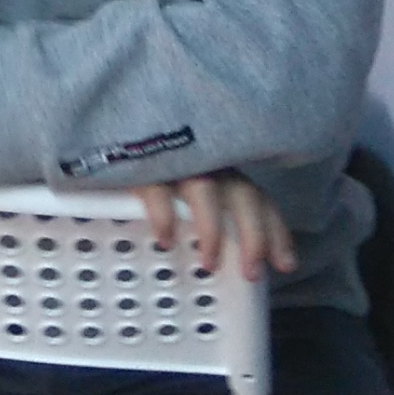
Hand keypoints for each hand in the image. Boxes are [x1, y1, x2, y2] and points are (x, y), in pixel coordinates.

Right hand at [133, 172, 299, 280]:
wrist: (107, 121)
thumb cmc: (146, 163)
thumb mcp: (183, 185)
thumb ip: (202, 209)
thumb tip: (223, 259)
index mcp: (219, 168)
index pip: (258, 197)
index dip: (275, 230)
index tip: (286, 265)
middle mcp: (204, 160)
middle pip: (242, 193)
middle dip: (254, 236)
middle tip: (252, 273)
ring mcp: (174, 157)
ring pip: (206, 189)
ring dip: (212, 230)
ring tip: (209, 264)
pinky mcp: (141, 158)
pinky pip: (158, 186)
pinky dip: (165, 215)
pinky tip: (165, 239)